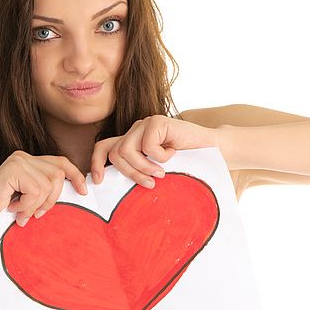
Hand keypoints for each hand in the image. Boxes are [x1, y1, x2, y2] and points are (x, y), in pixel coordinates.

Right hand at [0, 151, 87, 230]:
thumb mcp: (28, 199)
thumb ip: (45, 190)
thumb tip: (76, 190)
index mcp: (29, 161)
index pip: (61, 162)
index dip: (75, 175)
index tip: (84, 191)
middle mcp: (23, 156)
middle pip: (58, 174)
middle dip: (52, 199)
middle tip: (37, 214)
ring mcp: (17, 161)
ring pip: (47, 185)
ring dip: (36, 205)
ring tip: (21, 213)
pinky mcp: (12, 170)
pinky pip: (36, 190)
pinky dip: (27, 205)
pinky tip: (12, 209)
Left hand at [90, 115, 216, 185]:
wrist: (213, 149)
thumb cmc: (186, 162)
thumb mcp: (157, 170)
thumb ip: (139, 171)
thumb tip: (116, 188)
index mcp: (131, 142)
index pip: (103, 147)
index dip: (96, 163)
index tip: (99, 181)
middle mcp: (135, 131)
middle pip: (115, 154)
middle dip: (131, 173)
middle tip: (150, 183)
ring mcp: (145, 124)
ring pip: (127, 150)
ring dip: (144, 167)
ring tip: (161, 172)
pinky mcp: (157, 121)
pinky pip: (148, 145)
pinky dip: (161, 156)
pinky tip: (174, 152)